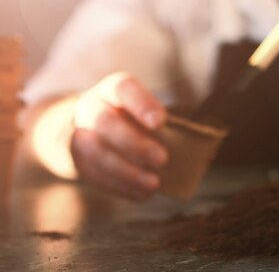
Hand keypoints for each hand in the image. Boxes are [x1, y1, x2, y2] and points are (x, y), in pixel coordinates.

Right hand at [71, 72, 167, 200]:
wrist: (85, 128)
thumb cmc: (129, 118)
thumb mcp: (143, 110)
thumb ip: (164, 124)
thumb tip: (200, 149)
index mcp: (112, 89)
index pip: (123, 88)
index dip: (141, 104)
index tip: (160, 122)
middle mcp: (90, 107)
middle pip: (104, 122)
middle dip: (134, 143)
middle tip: (162, 159)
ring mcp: (77, 134)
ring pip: (95, 152)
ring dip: (126, 171)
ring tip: (154, 183)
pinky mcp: (74, 161)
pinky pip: (93, 175)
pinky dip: (120, 186)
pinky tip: (142, 194)